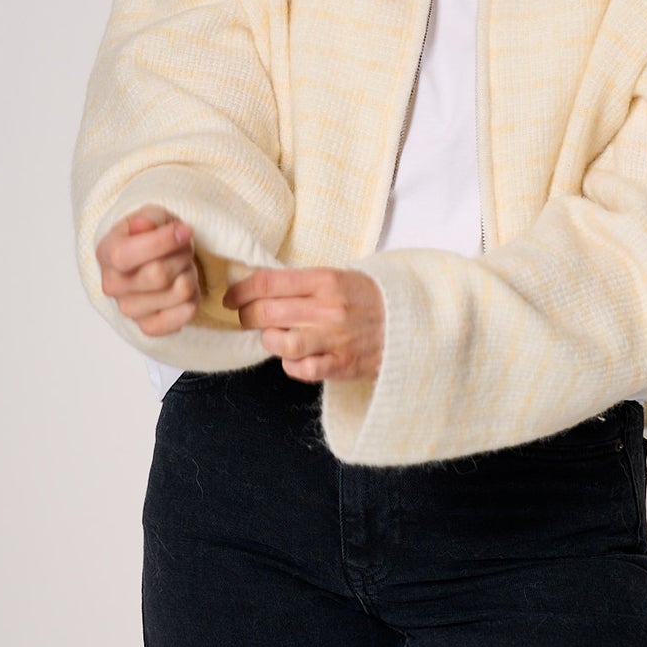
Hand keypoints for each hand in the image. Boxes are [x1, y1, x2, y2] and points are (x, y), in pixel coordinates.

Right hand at [96, 206, 202, 334]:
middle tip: (183, 248)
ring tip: (182, 267)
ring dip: (190, 275)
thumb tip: (142, 225)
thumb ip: (148, 219)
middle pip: (158, 275)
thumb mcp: (152, 217)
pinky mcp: (148, 326)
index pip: (125, 255)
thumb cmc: (152, 235)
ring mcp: (128, 309)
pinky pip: (180, 317)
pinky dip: (192, 300)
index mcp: (106, 253)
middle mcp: (112, 285)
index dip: (161, 242)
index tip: (184, 230)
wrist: (152, 257)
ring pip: (178, 293)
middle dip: (181, 256)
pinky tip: (184, 287)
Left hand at [222, 267, 384, 383]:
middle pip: (267, 312)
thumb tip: (262, 287)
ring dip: (269, 341)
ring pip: (281, 343)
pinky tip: (295, 359)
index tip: (232, 297)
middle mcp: (328, 308)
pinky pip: (303, 369)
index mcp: (326, 280)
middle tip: (247, 318)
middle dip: (247, 316)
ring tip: (274, 338)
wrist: (413, 322)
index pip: (268, 282)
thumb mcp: (341, 277)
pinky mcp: (342, 364)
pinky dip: (292, 365)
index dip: (241, 290)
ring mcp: (335, 338)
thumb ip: (305, 283)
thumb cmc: (370, 299)